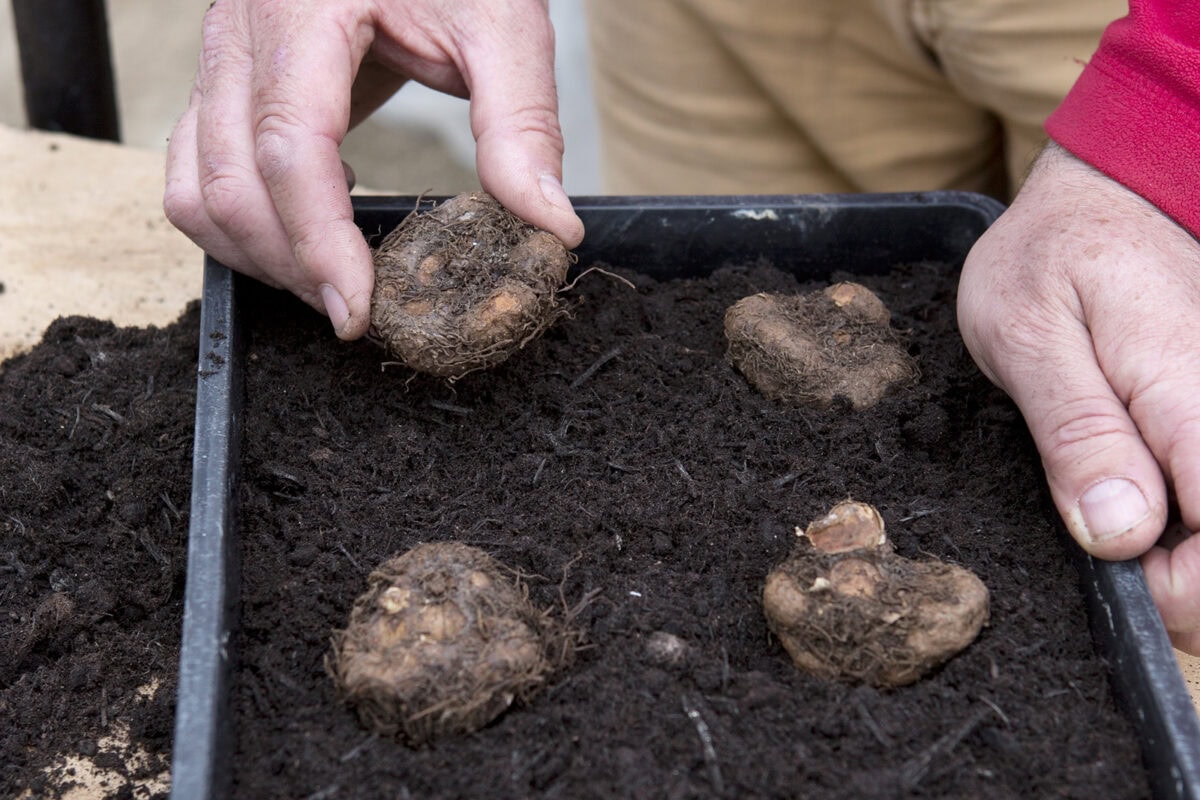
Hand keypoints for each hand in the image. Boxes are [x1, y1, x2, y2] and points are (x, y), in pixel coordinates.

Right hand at [164, 0, 584, 338]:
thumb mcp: (503, 24)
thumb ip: (522, 126)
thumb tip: (550, 225)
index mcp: (302, 9)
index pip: (291, 150)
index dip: (320, 244)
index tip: (358, 312)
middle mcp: (240, 30)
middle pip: (233, 184)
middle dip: (292, 265)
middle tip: (358, 307)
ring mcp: (218, 54)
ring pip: (196, 189)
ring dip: (257, 254)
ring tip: (331, 276)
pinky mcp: (220, 77)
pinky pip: (191, 171)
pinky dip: (238, 219)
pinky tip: (310, 219)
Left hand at [958, 142, 1199, 652]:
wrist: (1106, 195)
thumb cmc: (1052, 258)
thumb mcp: (1031, 335)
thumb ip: (1078, 434)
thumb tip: (1121, 533)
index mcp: (1191, 400)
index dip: (1181, 594)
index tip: (1116, 576)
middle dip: (1184, 586)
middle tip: (1104, 544)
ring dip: (1183, 553)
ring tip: (1111, 512)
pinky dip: (1184, 520)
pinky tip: (1132, 494)